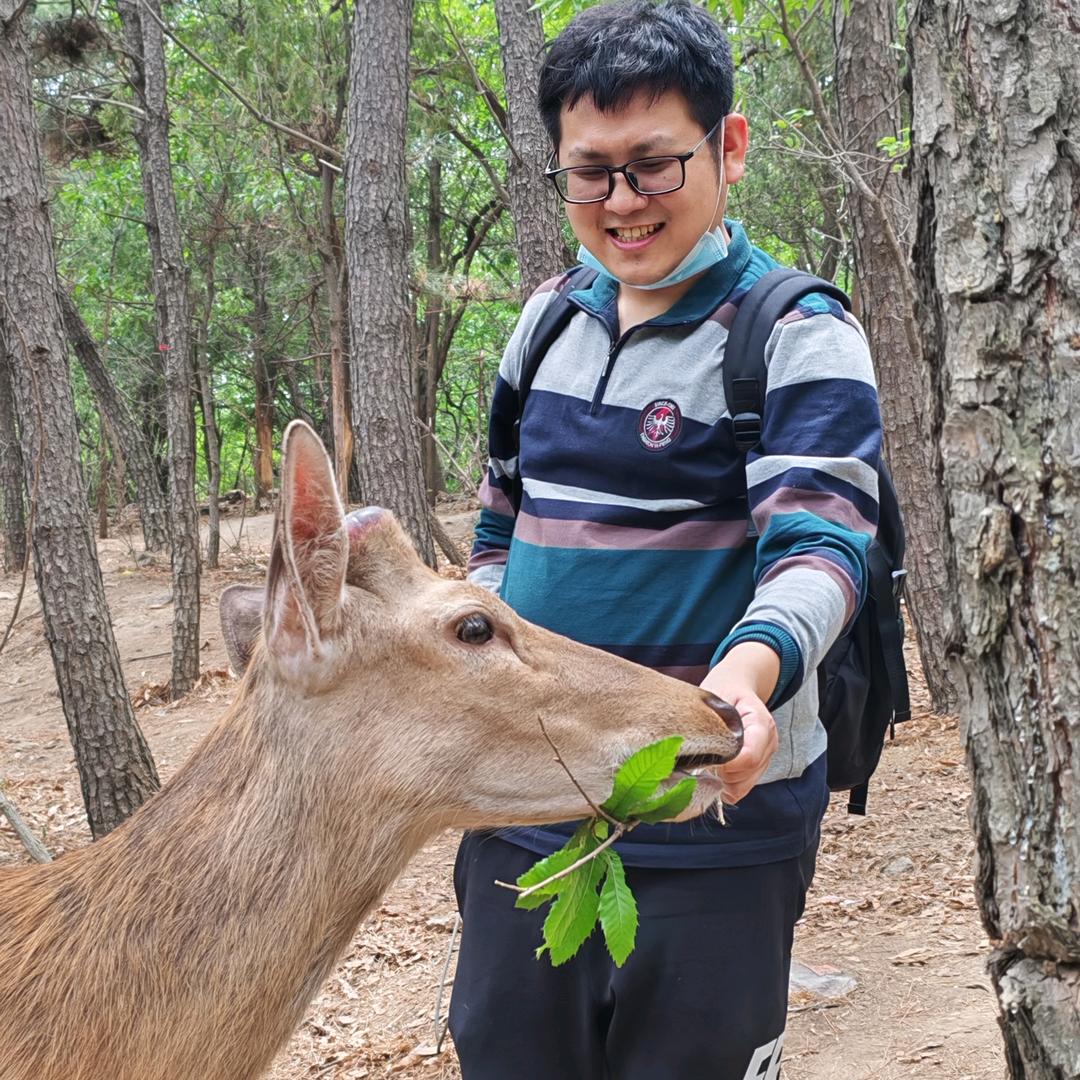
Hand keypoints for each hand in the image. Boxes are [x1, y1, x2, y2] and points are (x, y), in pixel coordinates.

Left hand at [700, 642, 779, 803]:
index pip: (749, 757)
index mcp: (761, 723)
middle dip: (721, 774)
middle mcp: (769, 742)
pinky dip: (726, 784)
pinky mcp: (759, 766)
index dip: (726, 765)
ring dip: (723, 781)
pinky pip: (742, 787)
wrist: (738, 684)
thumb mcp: (716, 697)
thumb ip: (712, 722)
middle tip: (702, 760)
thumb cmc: (724, 690)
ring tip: (709, 762)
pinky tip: (715, 770)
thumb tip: (698, 748)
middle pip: (746, 775)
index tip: (707, 760)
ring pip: (744, 786)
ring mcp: (766, 756)